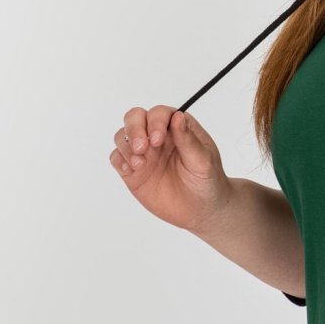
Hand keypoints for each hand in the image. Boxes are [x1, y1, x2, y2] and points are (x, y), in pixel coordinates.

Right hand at [109, 104, 232, 234]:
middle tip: (141, 148)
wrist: (200, 210)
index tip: (158, 141)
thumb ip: (188, 140)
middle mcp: (157, 135)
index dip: (156, 122)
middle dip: (134, 129)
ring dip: (126, 146)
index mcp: (177, 128)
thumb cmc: (207, 181)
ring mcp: (144, 152)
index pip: (160, 113)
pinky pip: (117, 158)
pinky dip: (119, 161)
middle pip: (135, 118)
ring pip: (122, 136)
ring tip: (139, 165)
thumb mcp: (203, 161)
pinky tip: (130, 170)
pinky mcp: (133, 170)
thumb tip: (178, 117)